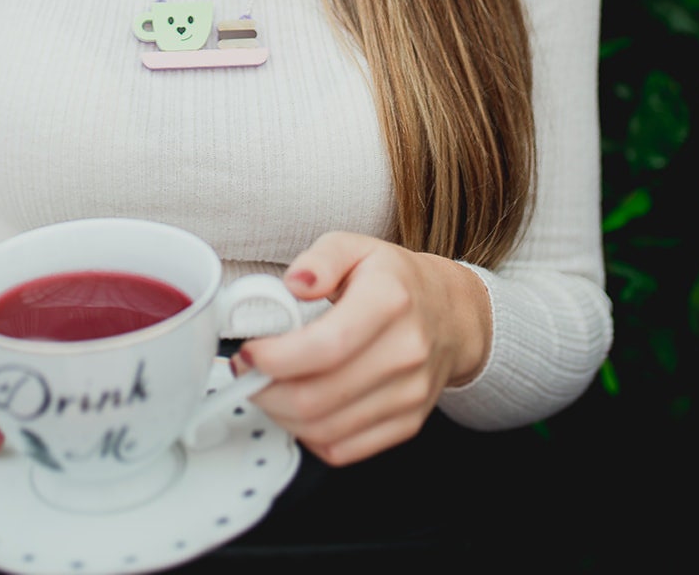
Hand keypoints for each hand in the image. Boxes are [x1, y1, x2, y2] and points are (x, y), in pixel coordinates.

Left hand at [232, 232, 491, 466]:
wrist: (450, 314)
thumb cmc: (393, 280)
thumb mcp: (354, 248)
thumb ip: (320, 259)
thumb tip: (294, 283)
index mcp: (390, 301)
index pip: (327, 346)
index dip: (276, 357)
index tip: (249, 350)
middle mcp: (406, 352)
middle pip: (318, 397)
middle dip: (266, 391)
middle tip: (247, 372)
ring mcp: (410, 395)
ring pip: (325, 430)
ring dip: (280, 414)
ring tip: (267, 387)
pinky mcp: (407, 424)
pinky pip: (343, 450)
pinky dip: (308, 435)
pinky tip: (297, 407)